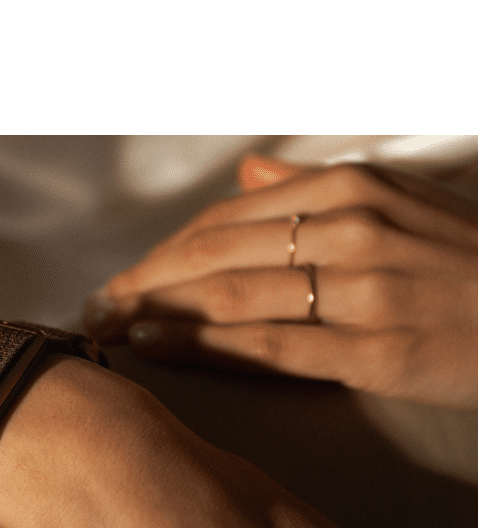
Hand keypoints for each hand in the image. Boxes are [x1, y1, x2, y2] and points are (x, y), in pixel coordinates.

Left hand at [86, 156, 477, 407]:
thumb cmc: (469, 259)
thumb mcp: (400, 197)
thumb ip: (316, 185)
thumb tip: (249, 171)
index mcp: (348, 188)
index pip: (228, 216)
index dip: (163, 248)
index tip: (122, 275)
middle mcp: (346, 228)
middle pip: (213, 251)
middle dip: (141, 280)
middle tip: (93, 309)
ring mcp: (359, 289)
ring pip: (230, 295)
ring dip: (155, 311)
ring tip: (108, 328)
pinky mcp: (370, 350)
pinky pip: (267, 345)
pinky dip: (202, 344)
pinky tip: (157, 347)